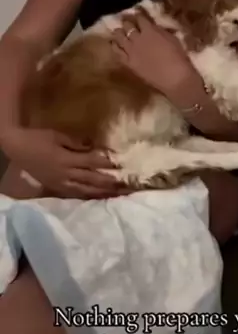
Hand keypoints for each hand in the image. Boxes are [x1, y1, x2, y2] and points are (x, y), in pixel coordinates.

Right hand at [3, 127, 125, 198]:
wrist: (16, 148)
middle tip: (125, 185)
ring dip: (101, 192)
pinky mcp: (55, 187)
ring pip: (84, 190)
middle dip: (109, 182)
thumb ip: (76, 143)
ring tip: (116, 194)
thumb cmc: (37, 138)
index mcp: (66, 159)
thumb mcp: (57, 135)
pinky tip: (97, 197)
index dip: (106, 163)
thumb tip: (93, 147)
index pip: (91, 162)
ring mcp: (60, 183)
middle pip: (91, 180)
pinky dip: (87, 196)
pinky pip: (74, 194)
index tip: (120, 164)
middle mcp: (65, 174)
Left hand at [110, 9, 192, 93]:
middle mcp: (137, 38)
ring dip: (118, 32)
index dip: (138, 14)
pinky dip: (115, 46)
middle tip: (125, 21)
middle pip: (128, 26)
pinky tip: (114, 44)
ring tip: (118, 31)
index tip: (137, 12)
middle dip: (126, 22)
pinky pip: (117, 52)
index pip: (140, 18)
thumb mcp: (172, 38)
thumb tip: (154, 26)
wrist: (174, 77)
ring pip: (119, 37)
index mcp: (150, 30)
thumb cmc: (178, 57)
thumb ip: (160, 31)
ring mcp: (131, 50)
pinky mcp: (128, 62)